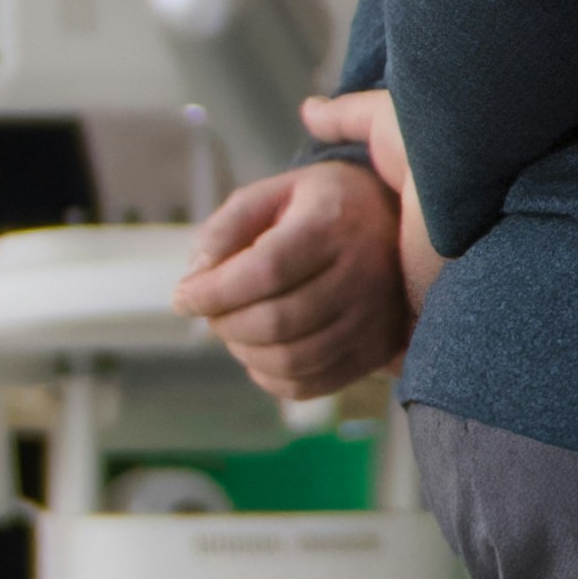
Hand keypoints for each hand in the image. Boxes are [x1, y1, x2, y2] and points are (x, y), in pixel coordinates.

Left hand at [171, 89, 440, 406]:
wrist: (394, 224)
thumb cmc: (317, 207)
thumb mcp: (269, 195)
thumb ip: (224, 230)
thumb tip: (195, 279)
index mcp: (333, 224)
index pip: (265, 271)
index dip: (214, 292)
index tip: (183, 297)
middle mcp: (363, 273)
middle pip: (277, 321)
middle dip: (225, 323)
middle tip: (209, 312)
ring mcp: (376, 317)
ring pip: (294, 358)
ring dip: (244, 352)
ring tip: (232, 328)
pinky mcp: (378, 349)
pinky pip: (314, 383)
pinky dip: (272, 376)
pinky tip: (258, 353)